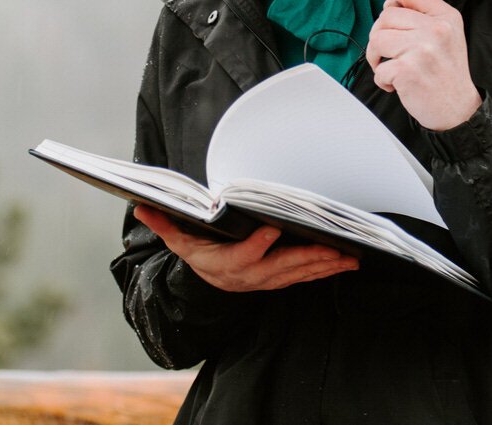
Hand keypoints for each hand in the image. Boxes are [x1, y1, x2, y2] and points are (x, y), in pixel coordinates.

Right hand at [134, 205, 358, 291]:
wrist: (206, 288)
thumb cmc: (198, 256)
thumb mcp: (179, 242)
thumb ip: (164, 224)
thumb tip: (142, 204)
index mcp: (227, 263)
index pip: (244, 254)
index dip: (258, 244)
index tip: (272, 228)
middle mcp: (251, 275)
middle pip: (282, 267)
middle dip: (309, 258)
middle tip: (334, 248)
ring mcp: (268, 280)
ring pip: (299, 273)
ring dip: (325, 266)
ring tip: (349, 258)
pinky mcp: (281, 280)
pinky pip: (305, 276)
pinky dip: (325, 270)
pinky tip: (345, 262)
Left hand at [365, 0, 480, 130]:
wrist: (458, 109)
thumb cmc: (448, 73)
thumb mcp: (446, 33)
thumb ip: (426, 6)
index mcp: (446, 16)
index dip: (392, 3)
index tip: (393, 18)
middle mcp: (436, 29)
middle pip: (386, 16)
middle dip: (381, 36)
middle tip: (393, 53)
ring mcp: (422, 49)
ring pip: (376, 39)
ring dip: (377, 58)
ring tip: (392, 67)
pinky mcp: (408, 70)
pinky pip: (378, 68)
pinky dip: (382, 80)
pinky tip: (398, 84)